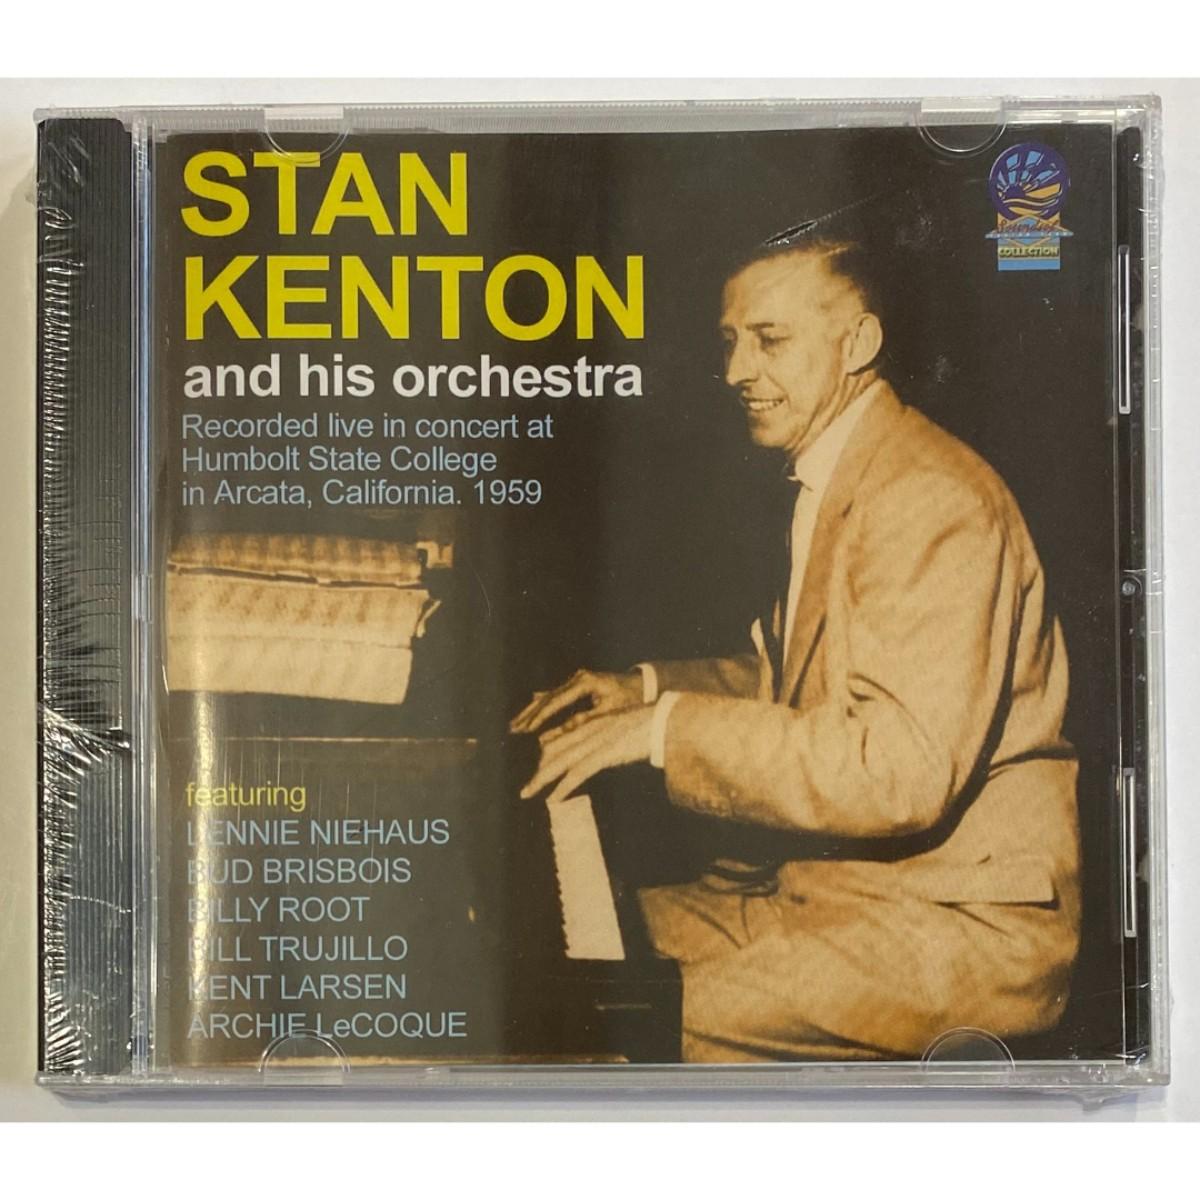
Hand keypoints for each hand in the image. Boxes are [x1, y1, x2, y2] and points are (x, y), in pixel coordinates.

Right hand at [509, 668, 643, 735]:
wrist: (643, 685)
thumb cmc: (629, 701)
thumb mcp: (608, 713)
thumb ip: (583, 722)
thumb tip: (558, 734)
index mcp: (585, 682)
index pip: (557, 701)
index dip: (541, 717)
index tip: (527, 730)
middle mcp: (577, 677)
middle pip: (548, 697)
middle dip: (529, 714)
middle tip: (512, 729)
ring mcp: (576, 679)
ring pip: (549, 696)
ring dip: (532, 710)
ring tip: (515, 723)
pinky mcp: (578, 683)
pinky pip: (556, 694)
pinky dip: (543, 703)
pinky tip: (531, 704)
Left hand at [520, 706, 653, 805]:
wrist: (665, 721)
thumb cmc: (650, 725)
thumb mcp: (622, 728)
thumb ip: (607, 737)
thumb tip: (603, 750)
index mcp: (591, 723)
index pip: (560, 739)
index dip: (543, 754)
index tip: (531, 766)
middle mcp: (588, 730)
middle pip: (553, 750)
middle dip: (536, 769)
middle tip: (523, 786)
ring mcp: (594, 742)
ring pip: (559, 762)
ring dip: (540, 780)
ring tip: (527, 793)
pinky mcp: (603, 754)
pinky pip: (577, 773)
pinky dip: (563, 788)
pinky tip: (553, 799)